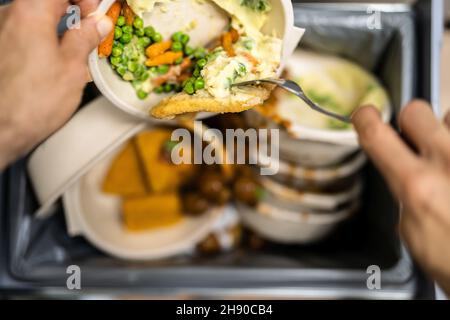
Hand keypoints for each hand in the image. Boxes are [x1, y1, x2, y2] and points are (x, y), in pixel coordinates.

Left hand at [0, 0, 112, 168]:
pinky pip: (21, 33)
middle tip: (88, 32)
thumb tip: (98, 23)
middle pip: (45, 2)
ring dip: (55, 27)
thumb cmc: (34, 102)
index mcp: (30, 12)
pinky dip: (39, 39)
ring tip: (71, 53)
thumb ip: (85, 38)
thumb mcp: (73, 68)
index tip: (95, 14)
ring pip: (33, 18)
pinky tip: (49, 63)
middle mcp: (9, 15)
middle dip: (71, 11)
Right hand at [353, 100, 449, 295]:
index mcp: (418, 186)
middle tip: (416, 142)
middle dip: (410, 123)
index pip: (378, 135)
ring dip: (447, 133)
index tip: (365, 116)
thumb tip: (404, 173)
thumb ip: (406, 193)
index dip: (365, 120)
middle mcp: (449, 162)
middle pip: (416, 111)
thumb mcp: (413, 234)